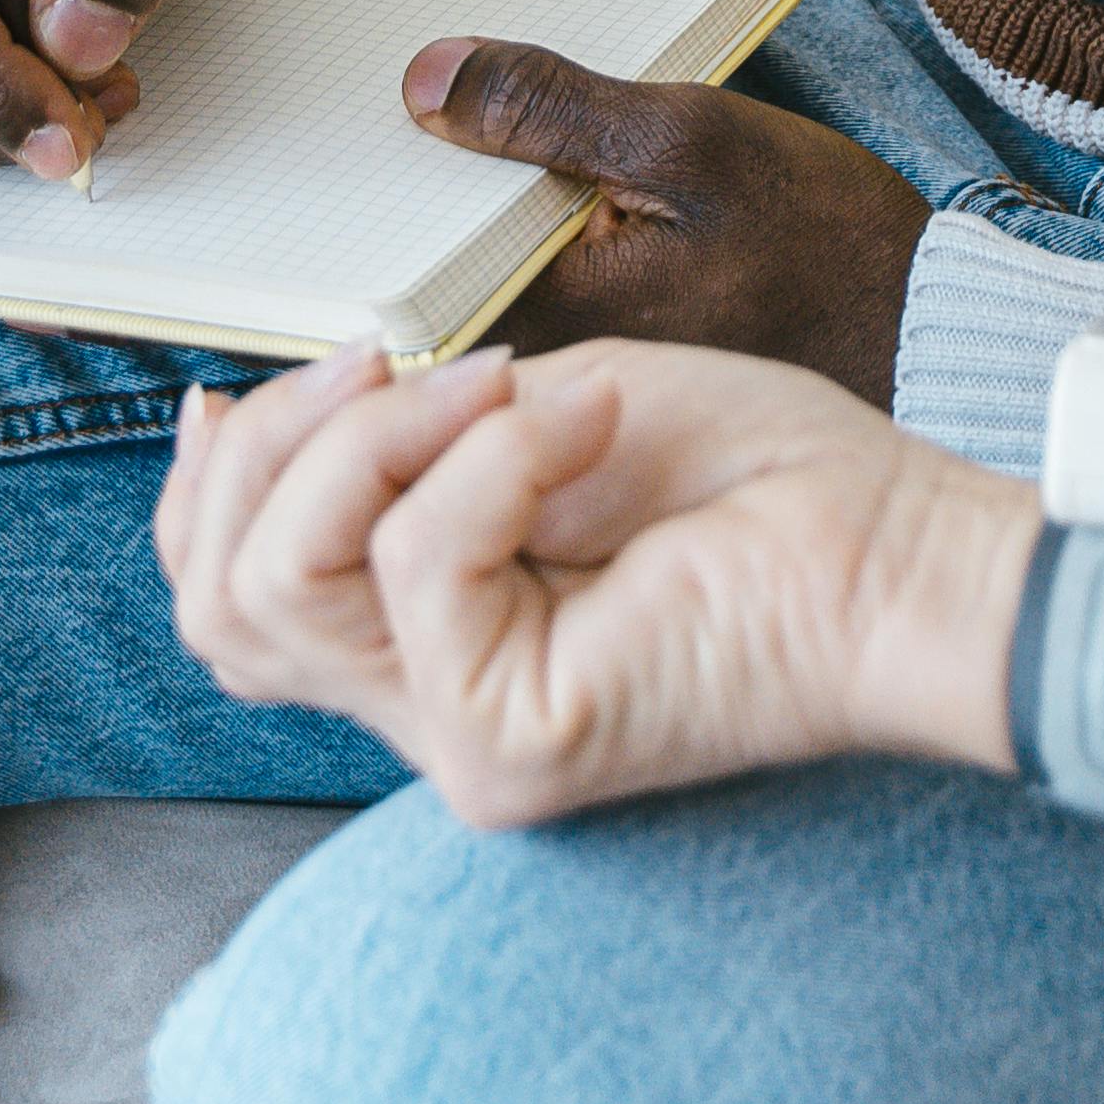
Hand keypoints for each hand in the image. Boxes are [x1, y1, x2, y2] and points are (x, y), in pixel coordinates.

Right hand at [154, 335, 1036, 817]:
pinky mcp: (511, 745)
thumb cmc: (761, 470)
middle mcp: (428, 705)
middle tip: (390, 358)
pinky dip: (492, 455)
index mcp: (429, 633)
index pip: (226, 602)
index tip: (235, 383)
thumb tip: (232, 416)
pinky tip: (591, 417)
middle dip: (274, 445)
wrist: (899, 539)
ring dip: (371, 439)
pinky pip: (414, 568)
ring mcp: (464, 738)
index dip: (204, 491)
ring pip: (281, 586)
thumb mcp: (534, 411)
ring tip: (504, 381)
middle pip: (221, 605)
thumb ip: (398, 438)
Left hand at [397, 39, 929, 402]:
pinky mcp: (601, 332)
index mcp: (537, 320)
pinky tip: (540, 140)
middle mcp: (536, 357)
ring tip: (472, 94)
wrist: (916, 320)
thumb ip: (549, 109)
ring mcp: (568, 351)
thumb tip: (424, 78)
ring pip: (476, 252)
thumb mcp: (685, 140)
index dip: (376, 174)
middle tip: (414, 79)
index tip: (365, 105)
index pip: (403, 257)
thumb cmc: (816, 238)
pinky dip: (523, 195)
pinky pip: (526, 258)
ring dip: (473, 177)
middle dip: (416, 167)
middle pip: (429, 252)